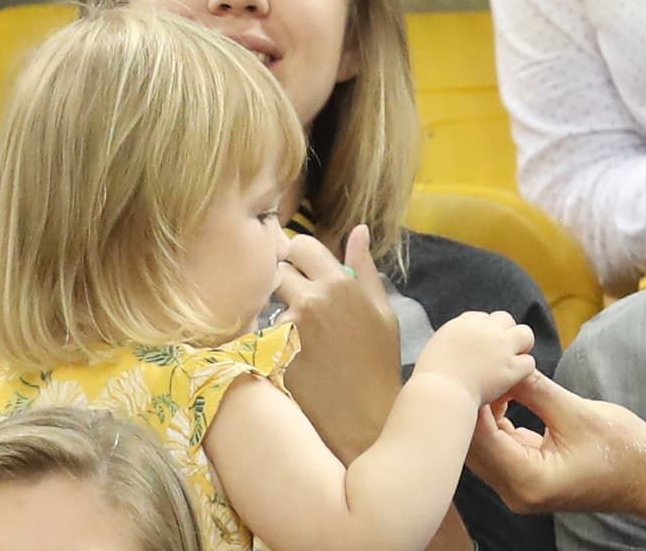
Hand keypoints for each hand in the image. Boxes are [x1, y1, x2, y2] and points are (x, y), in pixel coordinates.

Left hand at [274, 225, 402, 463]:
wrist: (364, 416)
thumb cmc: (379, 362)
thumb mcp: (382, 311)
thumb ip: (364, 268)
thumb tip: (357, 230)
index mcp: (340, 283)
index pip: (300, 245)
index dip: (298, 254)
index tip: (301, 267)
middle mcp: (311, 300)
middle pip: (276, 271)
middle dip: (284, 281)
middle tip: (298, 303)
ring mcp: (288, 328)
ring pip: (269, 305)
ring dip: (279, 314)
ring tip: (303, 339)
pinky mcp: (271, 354)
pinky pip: (263, 335)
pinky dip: (273, 343)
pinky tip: (294, 359)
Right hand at [415, 311, 535, 404]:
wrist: (438, 395)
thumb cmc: (431, 381)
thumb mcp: (436, 350)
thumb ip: (452, 343)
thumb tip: (459, 348)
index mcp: (463, 323)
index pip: (483, 318)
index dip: (485, 333)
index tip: (481, 349)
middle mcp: (484, 329)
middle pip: (505, 319)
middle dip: (505, 333)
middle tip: (501, 353)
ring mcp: (500, 347)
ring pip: (525, 334)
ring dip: (521, 347)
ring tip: (513, 363)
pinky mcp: (511, 367)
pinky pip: (529, 362)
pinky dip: (523, 372)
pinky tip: (514, 381)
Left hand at [467, 371, 645, 514]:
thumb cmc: (622, 448)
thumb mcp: (575, 411)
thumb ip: (534, 389)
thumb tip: (503, 363)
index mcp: (528, 480)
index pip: (482, 438)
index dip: (476, 400)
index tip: (478, 368)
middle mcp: (516, 492)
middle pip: (475, 446)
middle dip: (476, 406)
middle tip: (479, 368)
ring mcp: (520, 488)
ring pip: (484, 447)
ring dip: (486, 412)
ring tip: (496, 377)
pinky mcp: (527, 477)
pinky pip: (500, 447)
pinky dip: (499, 421)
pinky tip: (507, 394)